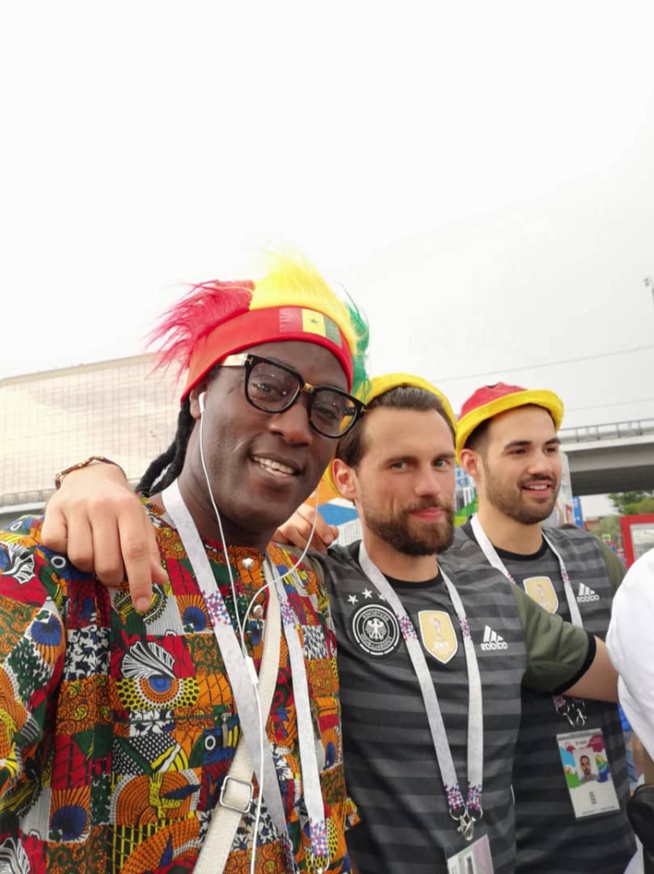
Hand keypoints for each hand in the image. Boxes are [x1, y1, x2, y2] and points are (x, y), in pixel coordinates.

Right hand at [41, 463, 165, 610]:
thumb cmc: (119, 504)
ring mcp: (76, 507)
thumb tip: (159, 580)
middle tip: (113, 573)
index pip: (135, 551)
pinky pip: (56, 546)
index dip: (140, 581)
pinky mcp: (53, 510)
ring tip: (93, 554)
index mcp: (128, 508)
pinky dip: (64, 552)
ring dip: (88, 566)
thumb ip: (148, 552)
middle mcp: (102, 506)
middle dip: (111, 578)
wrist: (91, 475)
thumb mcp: (139, 522)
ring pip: (80, 558)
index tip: (142, 605)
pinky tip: (73, 541)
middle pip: (106, 561)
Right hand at [274, 502, 337, 553]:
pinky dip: (289, 545)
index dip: (322, 527)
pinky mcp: (270, 532)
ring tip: (312, 553)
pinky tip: (294, 549)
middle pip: (305, 526)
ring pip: (292, 531)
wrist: (270, 526)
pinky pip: (281, 539)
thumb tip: (334, 533)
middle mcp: (288, 512)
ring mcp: (277, 521)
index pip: (312, 514)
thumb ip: (324, 529)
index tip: (329, 539)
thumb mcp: (311, 527)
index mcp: (299, 508)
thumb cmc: (295, 530)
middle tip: (323, 552)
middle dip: (316, 541)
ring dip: (304, 545)